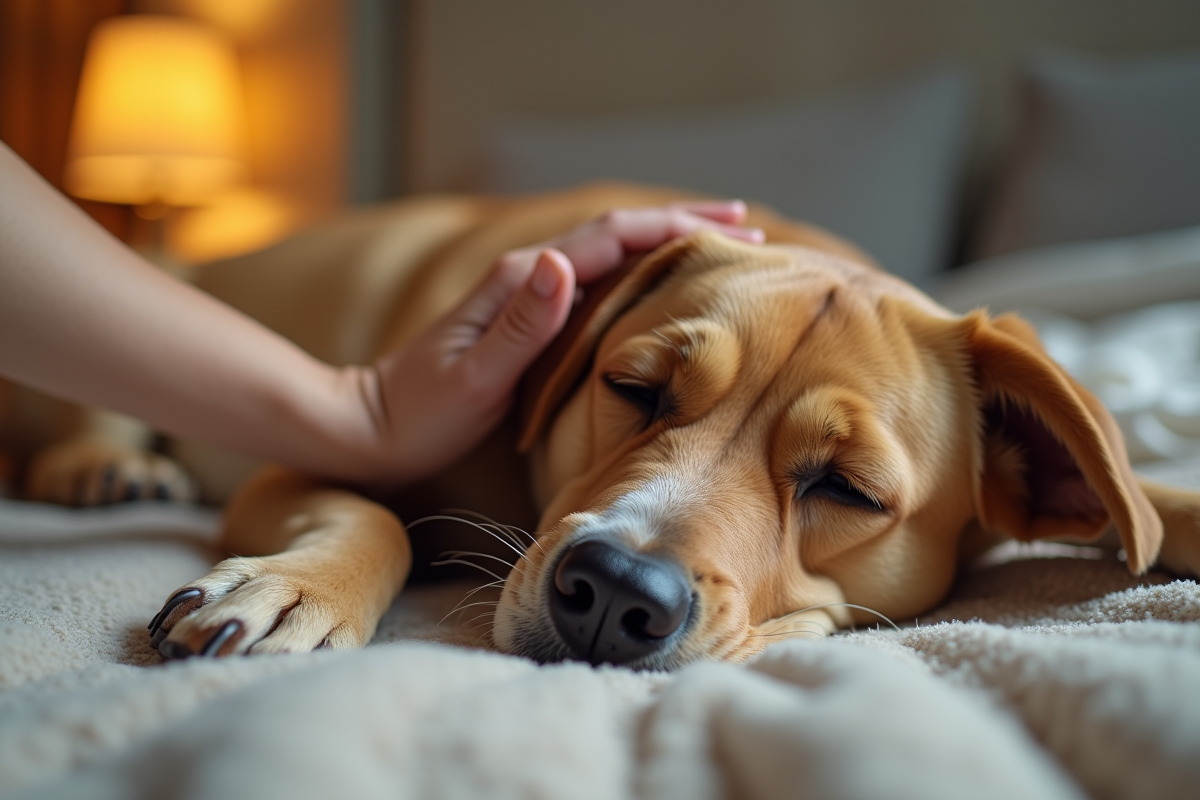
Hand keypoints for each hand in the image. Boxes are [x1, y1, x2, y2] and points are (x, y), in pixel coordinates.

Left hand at [359, 201, 763, 482]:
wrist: (372, 426)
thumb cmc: (421, 412)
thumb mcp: (472, 376)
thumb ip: (520, 323)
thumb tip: (562, 260)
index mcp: (523, 281)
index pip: (613, 239)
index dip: (677, 228)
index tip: (735, 227)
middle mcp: (530, 279)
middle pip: (621, 238)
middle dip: (685, 227)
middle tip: (751, 231)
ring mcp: (530, 299)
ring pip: (613, 261)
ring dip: (667, 251)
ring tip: (722, 253)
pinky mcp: (529, 325)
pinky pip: (598, 291)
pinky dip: (639, 282)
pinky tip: (661, 295)